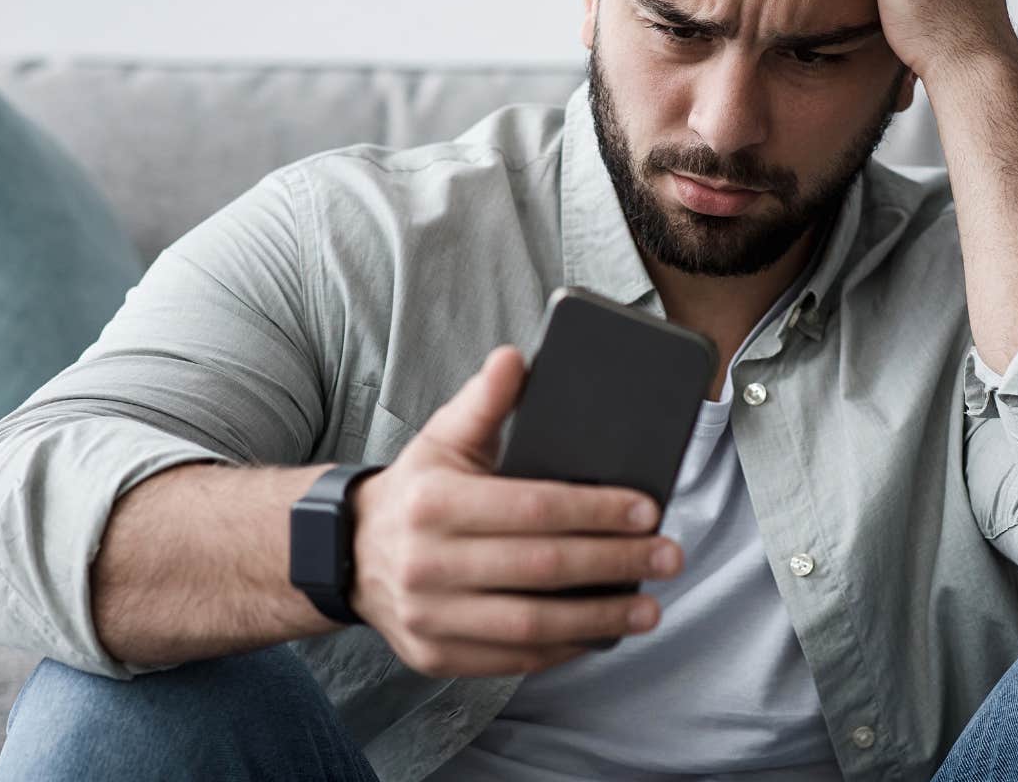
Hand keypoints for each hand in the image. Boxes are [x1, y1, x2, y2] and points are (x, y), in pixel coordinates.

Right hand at [346, 345, 683, 677]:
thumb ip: (483, 401)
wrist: (349, 554)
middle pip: (540, 567)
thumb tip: (514, 358)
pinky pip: (512, 659)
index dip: (596, 510)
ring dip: (600, 618)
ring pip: (530, 624)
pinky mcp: (433, 655)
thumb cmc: (416, 491)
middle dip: (614, 563)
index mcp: (433, 502)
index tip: (647, 510)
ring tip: (650, 607)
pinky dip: (563, 649)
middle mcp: (425, 562)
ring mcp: (427, 616)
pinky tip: (601, 634)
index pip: (531, 507)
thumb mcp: (442, 439)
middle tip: (669, 556)